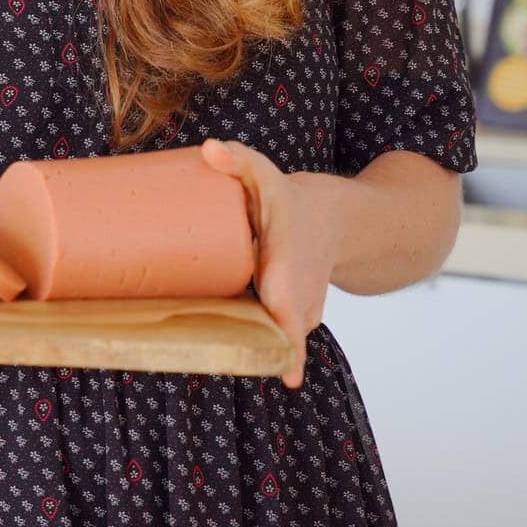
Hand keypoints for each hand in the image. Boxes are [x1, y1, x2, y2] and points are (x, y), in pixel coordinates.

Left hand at [199, 138, 341, 389]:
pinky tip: (210, 332)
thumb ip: (239, 161)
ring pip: (261, 340)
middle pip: (267, 342)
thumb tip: (208, 149)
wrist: (333, 222)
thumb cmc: (291, 203)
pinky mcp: (284, 325)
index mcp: (288, 276)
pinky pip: (260, 335)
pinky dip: (240, 335)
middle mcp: (295, 306)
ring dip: (235, 342)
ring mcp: (293, 321)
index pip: (291, 321)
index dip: (290, 350)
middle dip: (240, 351)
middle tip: (199, 351)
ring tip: (193, 339)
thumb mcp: (267, 177)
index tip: (288, 377)